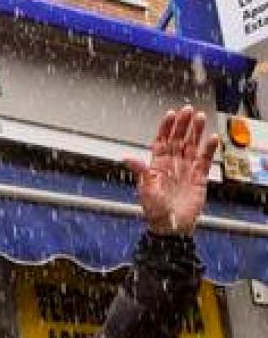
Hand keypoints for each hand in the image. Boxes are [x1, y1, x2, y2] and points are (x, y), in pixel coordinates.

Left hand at [123, 105, 217, 237]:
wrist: (170, 227)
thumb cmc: (154, 211)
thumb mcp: (145, 189)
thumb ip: (140, 171)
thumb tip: (126, 158)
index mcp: (157, 165)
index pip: (162, 141)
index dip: (166, 127)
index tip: (171, 113)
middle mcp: (172, 164)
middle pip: (178, 139)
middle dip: (182, 124)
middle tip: (188, 110)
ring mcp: (186, 169)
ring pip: (192, 145)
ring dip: (196, 131)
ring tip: (200, 117)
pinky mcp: (199, 177)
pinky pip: (205, 160)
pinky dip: (209, 149)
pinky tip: (213, 138)